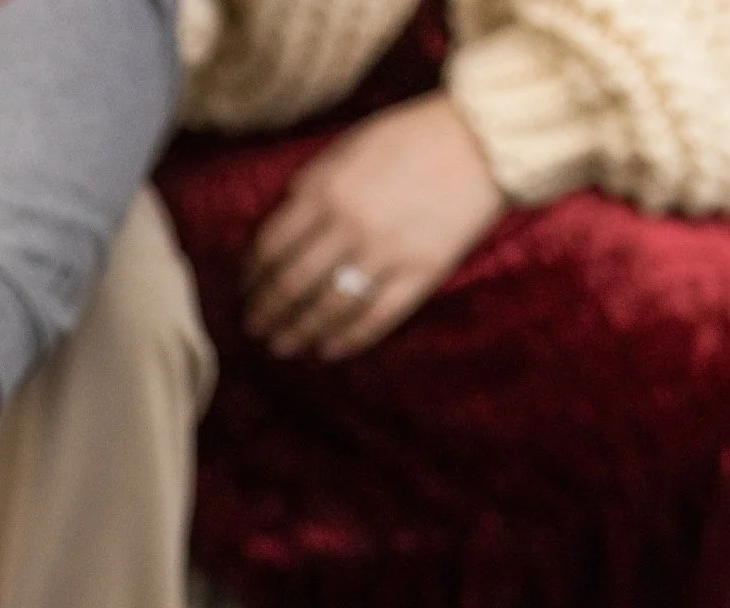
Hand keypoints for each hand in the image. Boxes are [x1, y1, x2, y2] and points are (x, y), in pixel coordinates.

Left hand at [245, 93, 503, 361]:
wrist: (484, 137)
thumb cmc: (412, 135)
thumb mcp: (349, 146)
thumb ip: (313, 184)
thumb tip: (281, 223)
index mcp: (325, 190)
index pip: (270, 247)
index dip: (251, 278)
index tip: (244, 292)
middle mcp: (349, 225)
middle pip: (291, 285)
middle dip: (266, 313)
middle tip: (255, 329)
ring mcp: (386, 253)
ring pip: (328, 309)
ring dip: (298, 333)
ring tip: (283, 347)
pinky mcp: (421, 274)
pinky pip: (375, 318)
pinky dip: (346, 339)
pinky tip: (327, 350)